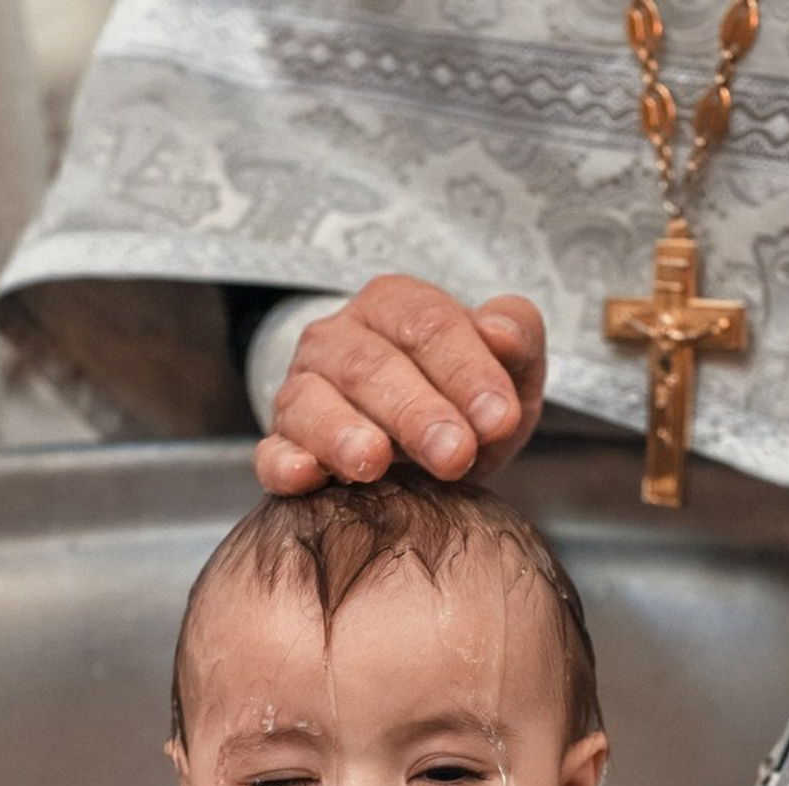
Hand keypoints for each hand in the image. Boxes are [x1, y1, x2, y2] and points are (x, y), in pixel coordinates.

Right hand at [253, 274, 545, 494]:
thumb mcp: (508, 372)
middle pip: (370, 366)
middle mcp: (338, 340)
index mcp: (394, 305)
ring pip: (311, 403)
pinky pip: (272, 452)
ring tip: (375, 463)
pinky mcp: (281, 445)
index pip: (426, 325)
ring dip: (343, 432)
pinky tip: (306, 476)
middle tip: (454, 454)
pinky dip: (285, 464)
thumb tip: (500, 333)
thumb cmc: (465, 404)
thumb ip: (517, 339)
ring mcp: (302, 391)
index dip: (465, 370)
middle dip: (415, 411)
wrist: (425, 457)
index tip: (499, 419)